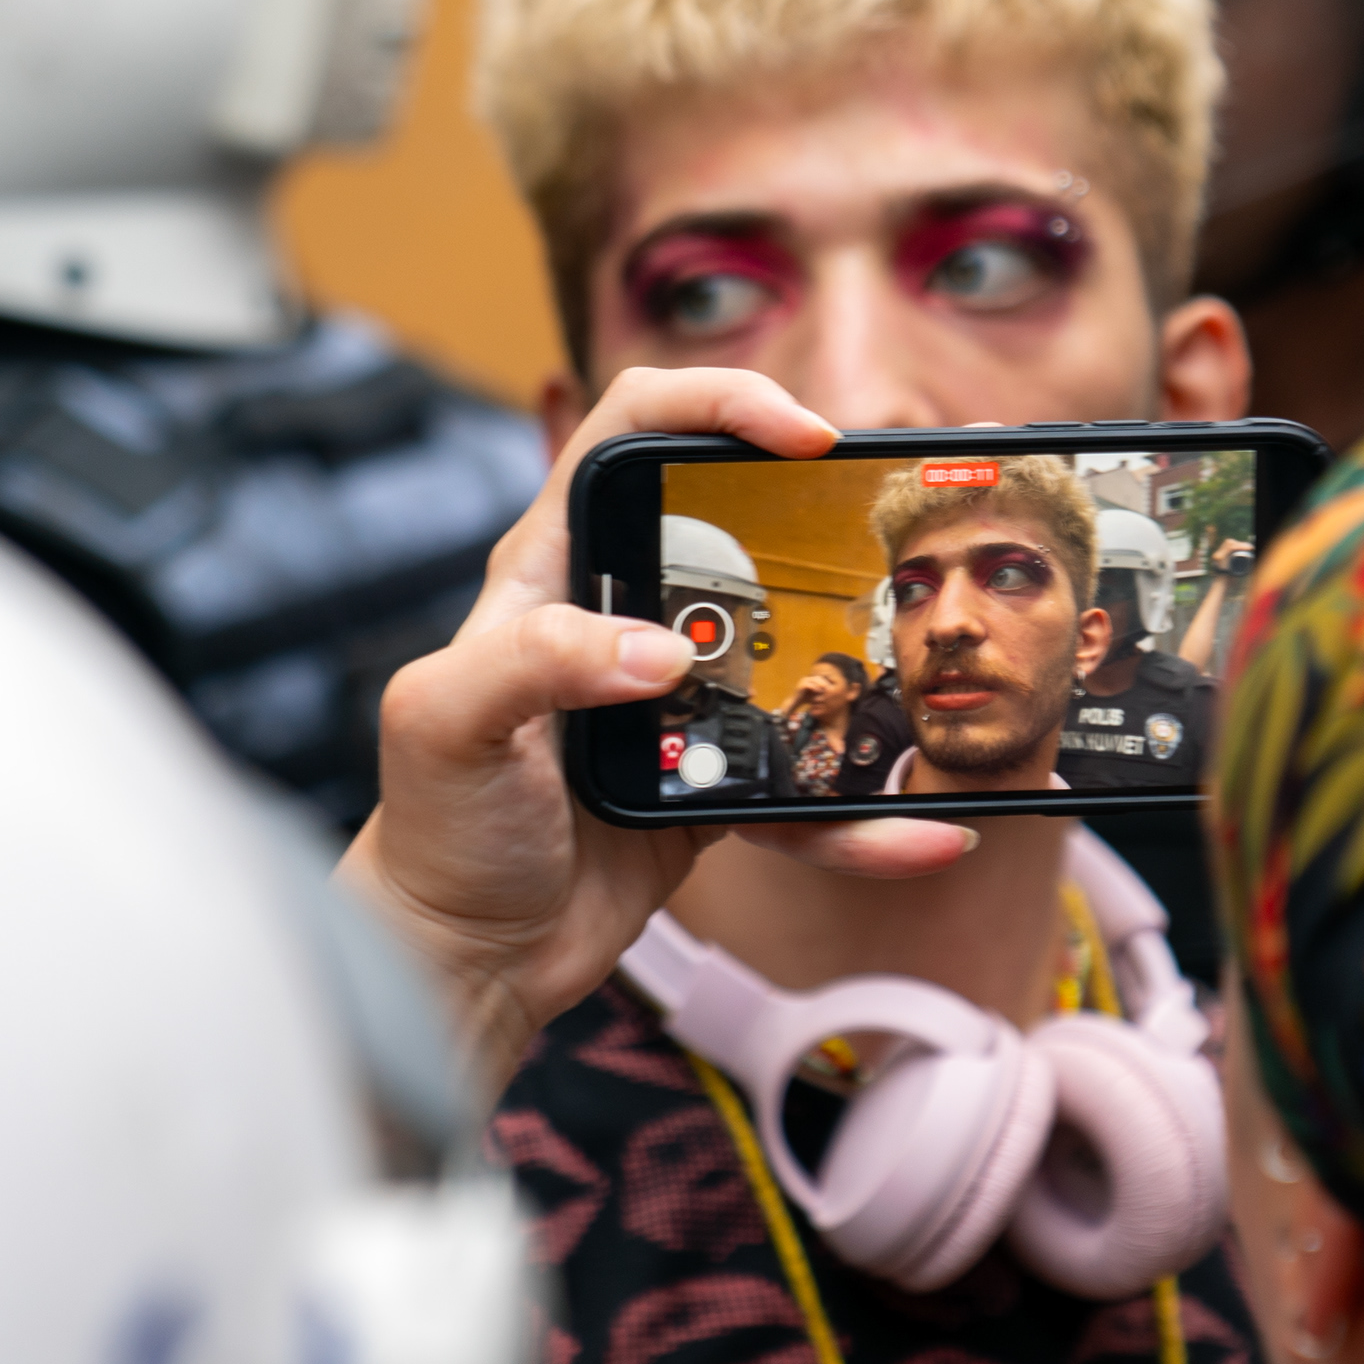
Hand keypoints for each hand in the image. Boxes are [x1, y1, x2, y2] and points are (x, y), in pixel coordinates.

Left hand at [336, 367, 975, 1103]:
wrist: (459, 960)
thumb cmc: (432, 830)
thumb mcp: (446, 723)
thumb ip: (536, 662)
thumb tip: (659, 652)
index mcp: (552, 568)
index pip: (635, 428)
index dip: (720, 403)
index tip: (803, 435)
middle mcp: (621, 615)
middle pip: (743, 523)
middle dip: (826, 515)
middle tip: (894, 532)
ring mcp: (676, 699)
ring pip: (796, 656)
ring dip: (868, 667)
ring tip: (931, 676)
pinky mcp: (715, 779)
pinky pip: (810, 784)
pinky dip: (864, 817)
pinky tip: (920, 835)